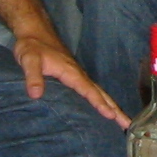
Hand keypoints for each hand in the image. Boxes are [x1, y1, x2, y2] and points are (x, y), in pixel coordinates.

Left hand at [11, 36, 129, 128]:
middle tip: (127, 123)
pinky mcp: (75, 76)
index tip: (111, 116)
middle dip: (115, 109)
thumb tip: (36, 96)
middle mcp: (79, 74)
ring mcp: (78, 75)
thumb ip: (33, 77)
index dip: (100, 104)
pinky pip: (92, 90)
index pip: (89, 91)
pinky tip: (104, 107)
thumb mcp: (29, 60)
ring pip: (99, 92)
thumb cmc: (32, 46)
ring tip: (122, 120)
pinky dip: (102, 100)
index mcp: (71, 72)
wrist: (35, 32)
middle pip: (101, 93)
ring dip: (111, 106)